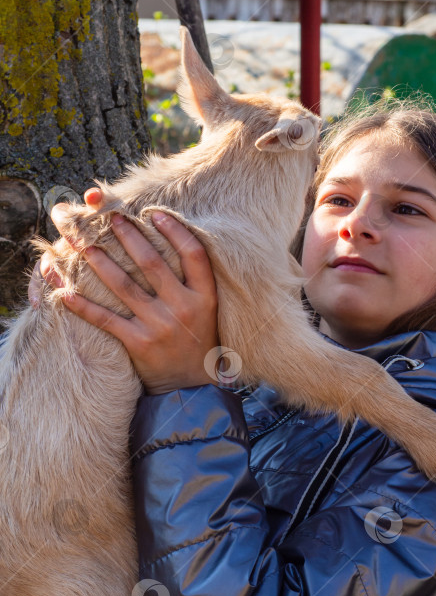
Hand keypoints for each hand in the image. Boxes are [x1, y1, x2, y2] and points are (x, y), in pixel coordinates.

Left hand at [32, 188, 219, 393]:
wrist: (194, 383)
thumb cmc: (198, 336)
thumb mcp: (207, 306)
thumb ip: (193, 278)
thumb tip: (168, 238)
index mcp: (204, 296)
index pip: (193, 254)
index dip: (175, 230)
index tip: (154, 213)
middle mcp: (184, 308)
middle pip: (153, 263)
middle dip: (130, 237)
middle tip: (112, 219)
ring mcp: (160, 326)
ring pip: (125, 287)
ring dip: (102, 263)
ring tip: (86, 246)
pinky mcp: (139, 344)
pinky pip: (107, 320)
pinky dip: (85, 306)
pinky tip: (67, 292)